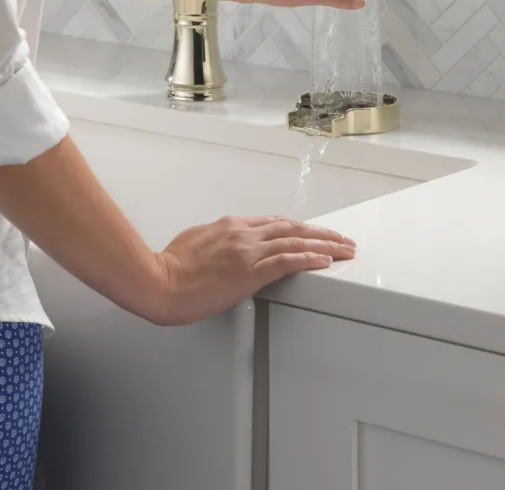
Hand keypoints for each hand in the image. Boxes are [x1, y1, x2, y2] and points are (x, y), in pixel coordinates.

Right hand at [151, 215, 355, 325]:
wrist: (160, 281)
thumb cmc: (170, 266)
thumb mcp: (194, 241)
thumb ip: (215, 240)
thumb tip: (224, 246)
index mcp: (229, 226)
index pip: (273, 223)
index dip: (297, 228)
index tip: (311, 233)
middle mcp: (242, 233)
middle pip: (291, 228)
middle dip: (321, 233)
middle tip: (342, 239)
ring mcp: (248, 251)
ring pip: (296, 242)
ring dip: (325, 245)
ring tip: (345, 249)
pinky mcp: (250, 271)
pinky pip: (288, 261)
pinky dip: (310, 259)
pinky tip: (325, 261)